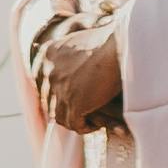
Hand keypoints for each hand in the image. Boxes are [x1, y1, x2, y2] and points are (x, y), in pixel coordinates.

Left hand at [28, 8, 124, 134]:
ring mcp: (60, 88)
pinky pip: (75, 124)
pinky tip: (98, 123)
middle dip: (65, 106)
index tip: (73, 96)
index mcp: (49, 53)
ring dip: (75, 119)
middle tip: (82, 109)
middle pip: (50, 100)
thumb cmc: (111, 41)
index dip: (58, 92)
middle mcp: (49, 71)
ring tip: (90, 118)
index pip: (44, 82)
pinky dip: (86, 126)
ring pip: (60, 116)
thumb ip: (72, 55)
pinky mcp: (73, 103)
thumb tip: (75, 68)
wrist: (122, 45)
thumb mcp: (82, 42)